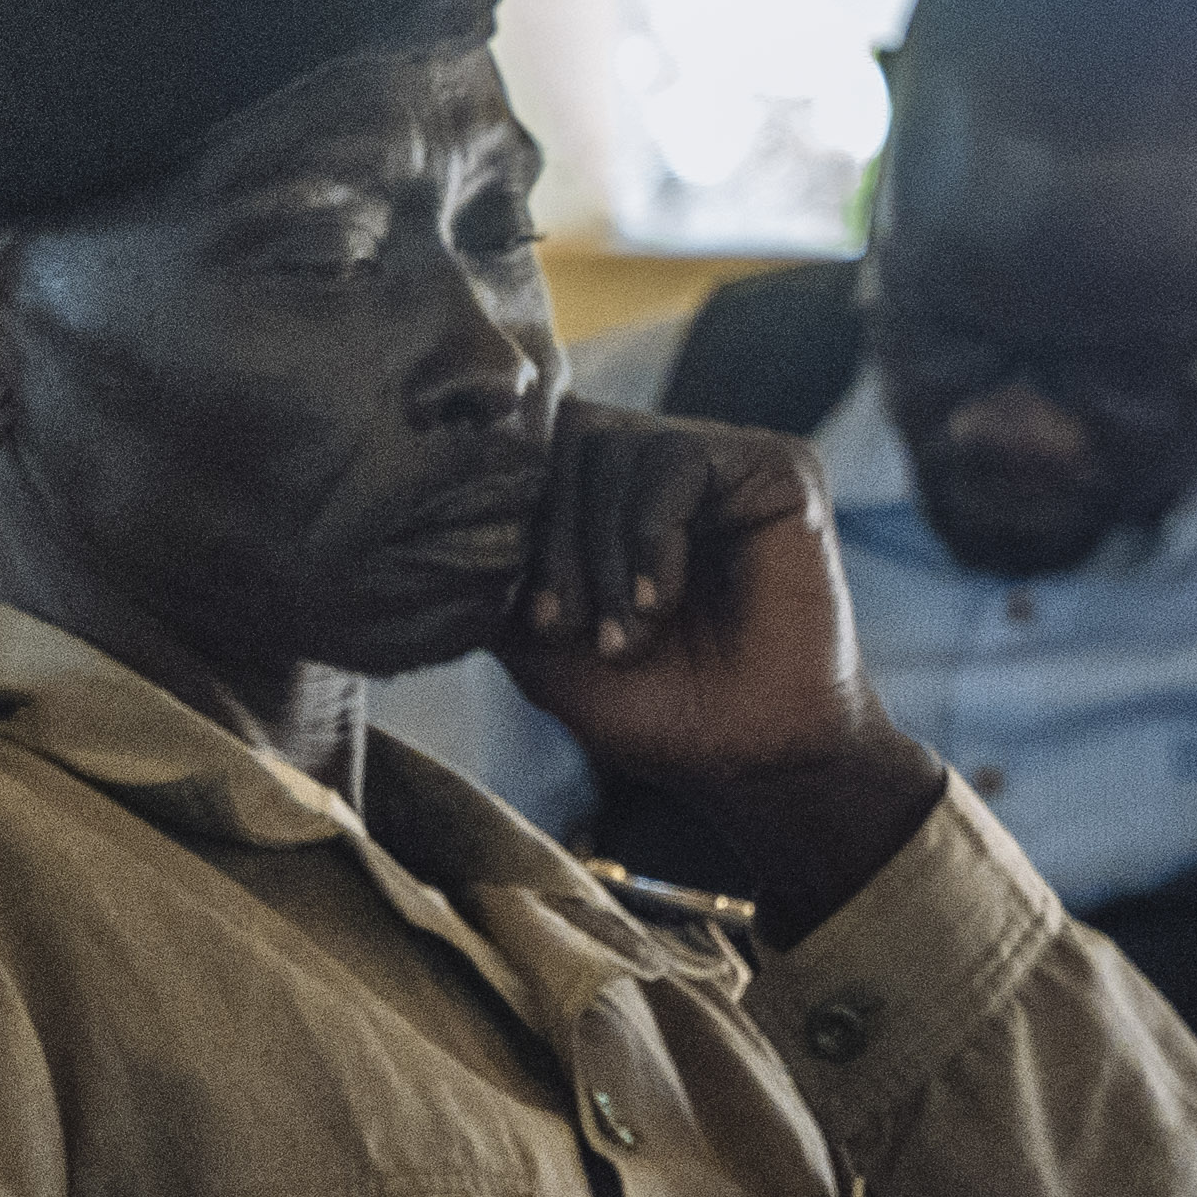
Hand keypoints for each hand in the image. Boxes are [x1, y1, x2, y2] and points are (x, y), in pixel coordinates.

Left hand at [498, 400, 945, 931]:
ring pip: (613, 450)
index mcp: (595, 488)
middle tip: (566, 628)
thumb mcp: (533, 639)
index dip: (505, 519)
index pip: (522, 450)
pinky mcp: (774, 465)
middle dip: (549, 542)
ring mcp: (714, 455)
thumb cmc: (644, 700)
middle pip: (559, 441)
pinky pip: (677, 460)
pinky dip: (650, 537)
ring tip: (622, 637)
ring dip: (601, 555)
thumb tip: (422, 516)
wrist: (748, 754)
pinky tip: (660, 602)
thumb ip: (487, 569)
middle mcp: (651, 458)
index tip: (521, 614)